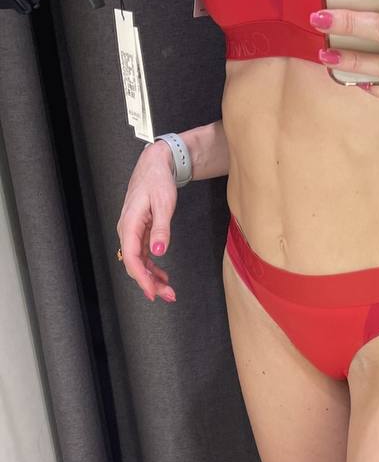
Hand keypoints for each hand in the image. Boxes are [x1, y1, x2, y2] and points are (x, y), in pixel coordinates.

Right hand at [116, 142, 177, 302]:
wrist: (155, 166)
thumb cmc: (158, 181)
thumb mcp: (164, 204)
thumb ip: (161, 229)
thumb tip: (158, 252)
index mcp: (130, 224)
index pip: (131, 257)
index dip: (141, 278)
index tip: (152, 292)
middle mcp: (127, 230)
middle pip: (134, 263)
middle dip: (149, 282)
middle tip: (167, 295)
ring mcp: (133, 232)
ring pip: (138, 262)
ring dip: (152, 277)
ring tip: (168, 290)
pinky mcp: (139, 232)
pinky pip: (143, 255)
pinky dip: (152, 267)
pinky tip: (163, 275)